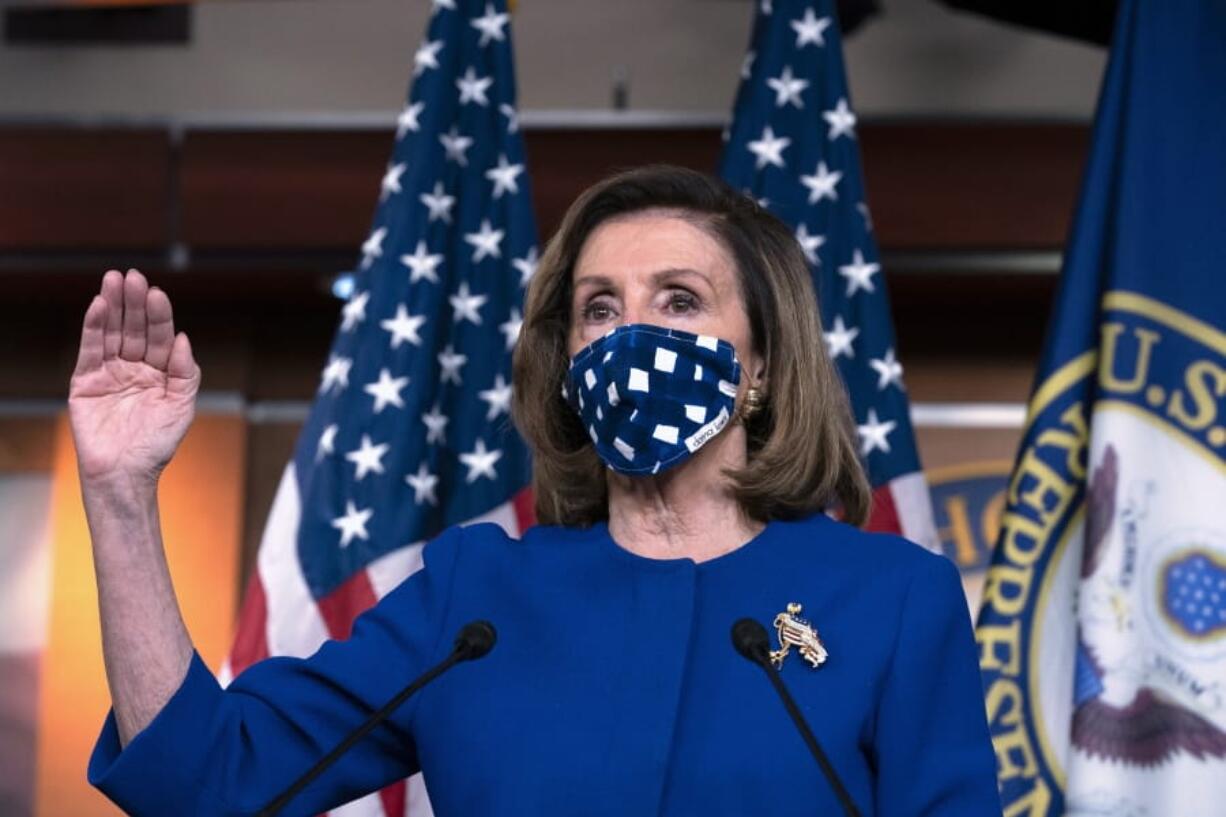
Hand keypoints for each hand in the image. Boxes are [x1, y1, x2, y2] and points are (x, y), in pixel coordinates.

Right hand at [69, 269, 200, 487]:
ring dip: (112, 306)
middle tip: (133, 275)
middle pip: (134, 328)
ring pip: (111, 332)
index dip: (158, 315)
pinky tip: (97, 305)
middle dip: (134, 302)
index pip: (160, 336)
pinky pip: (90, 350)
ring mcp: (110, 372)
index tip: (157, 292)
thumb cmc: (157, 444)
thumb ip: (186, 372)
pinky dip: (93, 327)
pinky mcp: (85, 381)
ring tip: (113, 279)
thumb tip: (184, 338)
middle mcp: (135, 367)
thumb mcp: (182, 406)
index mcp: (161, 371)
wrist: (126, 473)